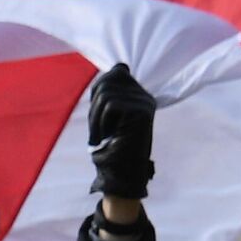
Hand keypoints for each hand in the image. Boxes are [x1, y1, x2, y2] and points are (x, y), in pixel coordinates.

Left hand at [88, 62, 155, 199]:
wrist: (122, 174)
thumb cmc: (111, 148)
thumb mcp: (106, 116)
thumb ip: (109, 93)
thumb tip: (119, 66)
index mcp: (139, 95)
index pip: (118, 70)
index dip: (99, 88)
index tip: (97, 115)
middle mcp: (145, 97)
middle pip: (110, 79)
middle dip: (95, 105)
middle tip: (97, 130)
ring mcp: (145, 103)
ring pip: (107, 93)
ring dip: (95, 118)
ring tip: (102, 136)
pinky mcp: (142, 111)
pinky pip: (110, 105)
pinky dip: (101, 122)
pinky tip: (108, 137)